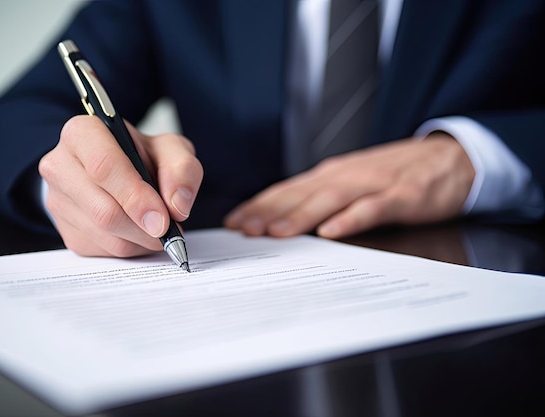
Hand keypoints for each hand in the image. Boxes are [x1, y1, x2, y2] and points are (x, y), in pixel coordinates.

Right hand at [38, 115, 202, 256]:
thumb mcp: (170, 149)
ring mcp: (57, 201)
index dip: (136, 197)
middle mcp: (60, 166)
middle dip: (143, 227)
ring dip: (140, 240)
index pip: (103, 167)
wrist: (118, 170)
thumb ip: (182, 169)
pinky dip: (131, 247)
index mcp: (82, 133)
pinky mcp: (65, 231)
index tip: (163, 219)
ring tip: (157, 228)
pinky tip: (139, 232)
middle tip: (169, 230)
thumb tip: (177, 206)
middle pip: (104, 210)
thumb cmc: (141, 156)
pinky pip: (102, 250)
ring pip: (105, 235)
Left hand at [224, 134, 474, 238]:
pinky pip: (374, 208)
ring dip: (302, 216)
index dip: (260, 206)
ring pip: (331, 199)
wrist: (450, 157)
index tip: (234, 223)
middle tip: (244, 230)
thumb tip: (283, 219)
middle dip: (270, 212)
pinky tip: (333, 232)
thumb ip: (322, 199)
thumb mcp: (352, 182)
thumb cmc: (394, 174)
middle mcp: (346, 177)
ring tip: (277, 232)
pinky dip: (352, 219)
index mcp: (331, 176)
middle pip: (302, 195)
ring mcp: (374, 184)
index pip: (287, 191)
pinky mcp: (403, 196)